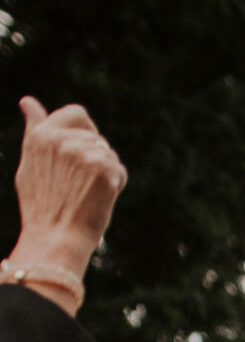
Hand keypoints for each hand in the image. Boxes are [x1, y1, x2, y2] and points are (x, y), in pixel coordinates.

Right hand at [9, 99, 126, 308]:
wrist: (55, 240)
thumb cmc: (42, 206)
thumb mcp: (30, 163)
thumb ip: (34, 129)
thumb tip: (28, 101)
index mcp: (41, 135)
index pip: (77, 114)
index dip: (85, 130)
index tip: (82, 150)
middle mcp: (62, 140)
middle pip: (96, 137)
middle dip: (94, 157)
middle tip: (79, 184)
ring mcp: (85, 153)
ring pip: (108, 153)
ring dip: (104, 171)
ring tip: (85, 194)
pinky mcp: (105, 170)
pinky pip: (119, 170)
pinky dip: (114, 185)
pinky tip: (98, 200)